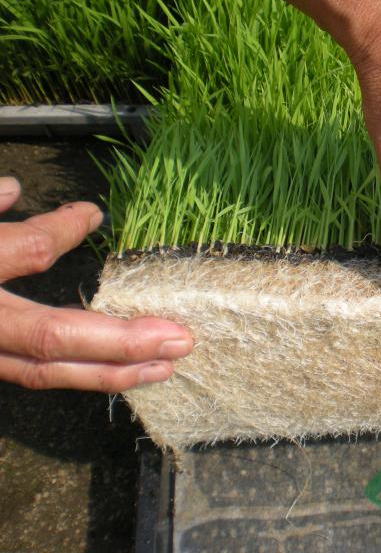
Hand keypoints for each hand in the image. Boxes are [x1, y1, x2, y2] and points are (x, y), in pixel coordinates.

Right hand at [0, 176, 192, 391]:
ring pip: (44, 371)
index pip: (28, 250)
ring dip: (109, 371)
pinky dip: (82, 373)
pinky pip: (35, 374)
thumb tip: (17, 188)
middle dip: (121, 341)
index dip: (63, 231)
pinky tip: (120, 370)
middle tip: (181, 340)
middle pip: (51, 339)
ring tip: (163, 367)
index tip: (93, 214)